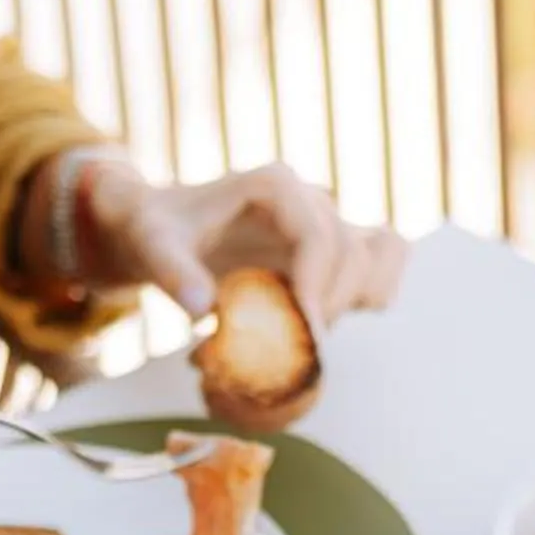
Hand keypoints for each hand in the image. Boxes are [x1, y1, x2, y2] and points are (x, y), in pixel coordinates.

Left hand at [80, 162, 408, 323]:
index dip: (319, 289)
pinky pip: (383, 261)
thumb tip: (202, 309)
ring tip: (302, 333)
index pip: (319, 236)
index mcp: (274, 186)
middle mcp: (309, 199)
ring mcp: (325, 222)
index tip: (304, 335)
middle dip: (327, 308)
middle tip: (284, 348)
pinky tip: (323, 321)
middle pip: (353, 254)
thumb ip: (173, 273)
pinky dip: (370, 295)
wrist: (157, 224)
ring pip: (380, 256)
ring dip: (352, 303)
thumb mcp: (151, 246)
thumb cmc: (154, 230)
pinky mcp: (331, 249)